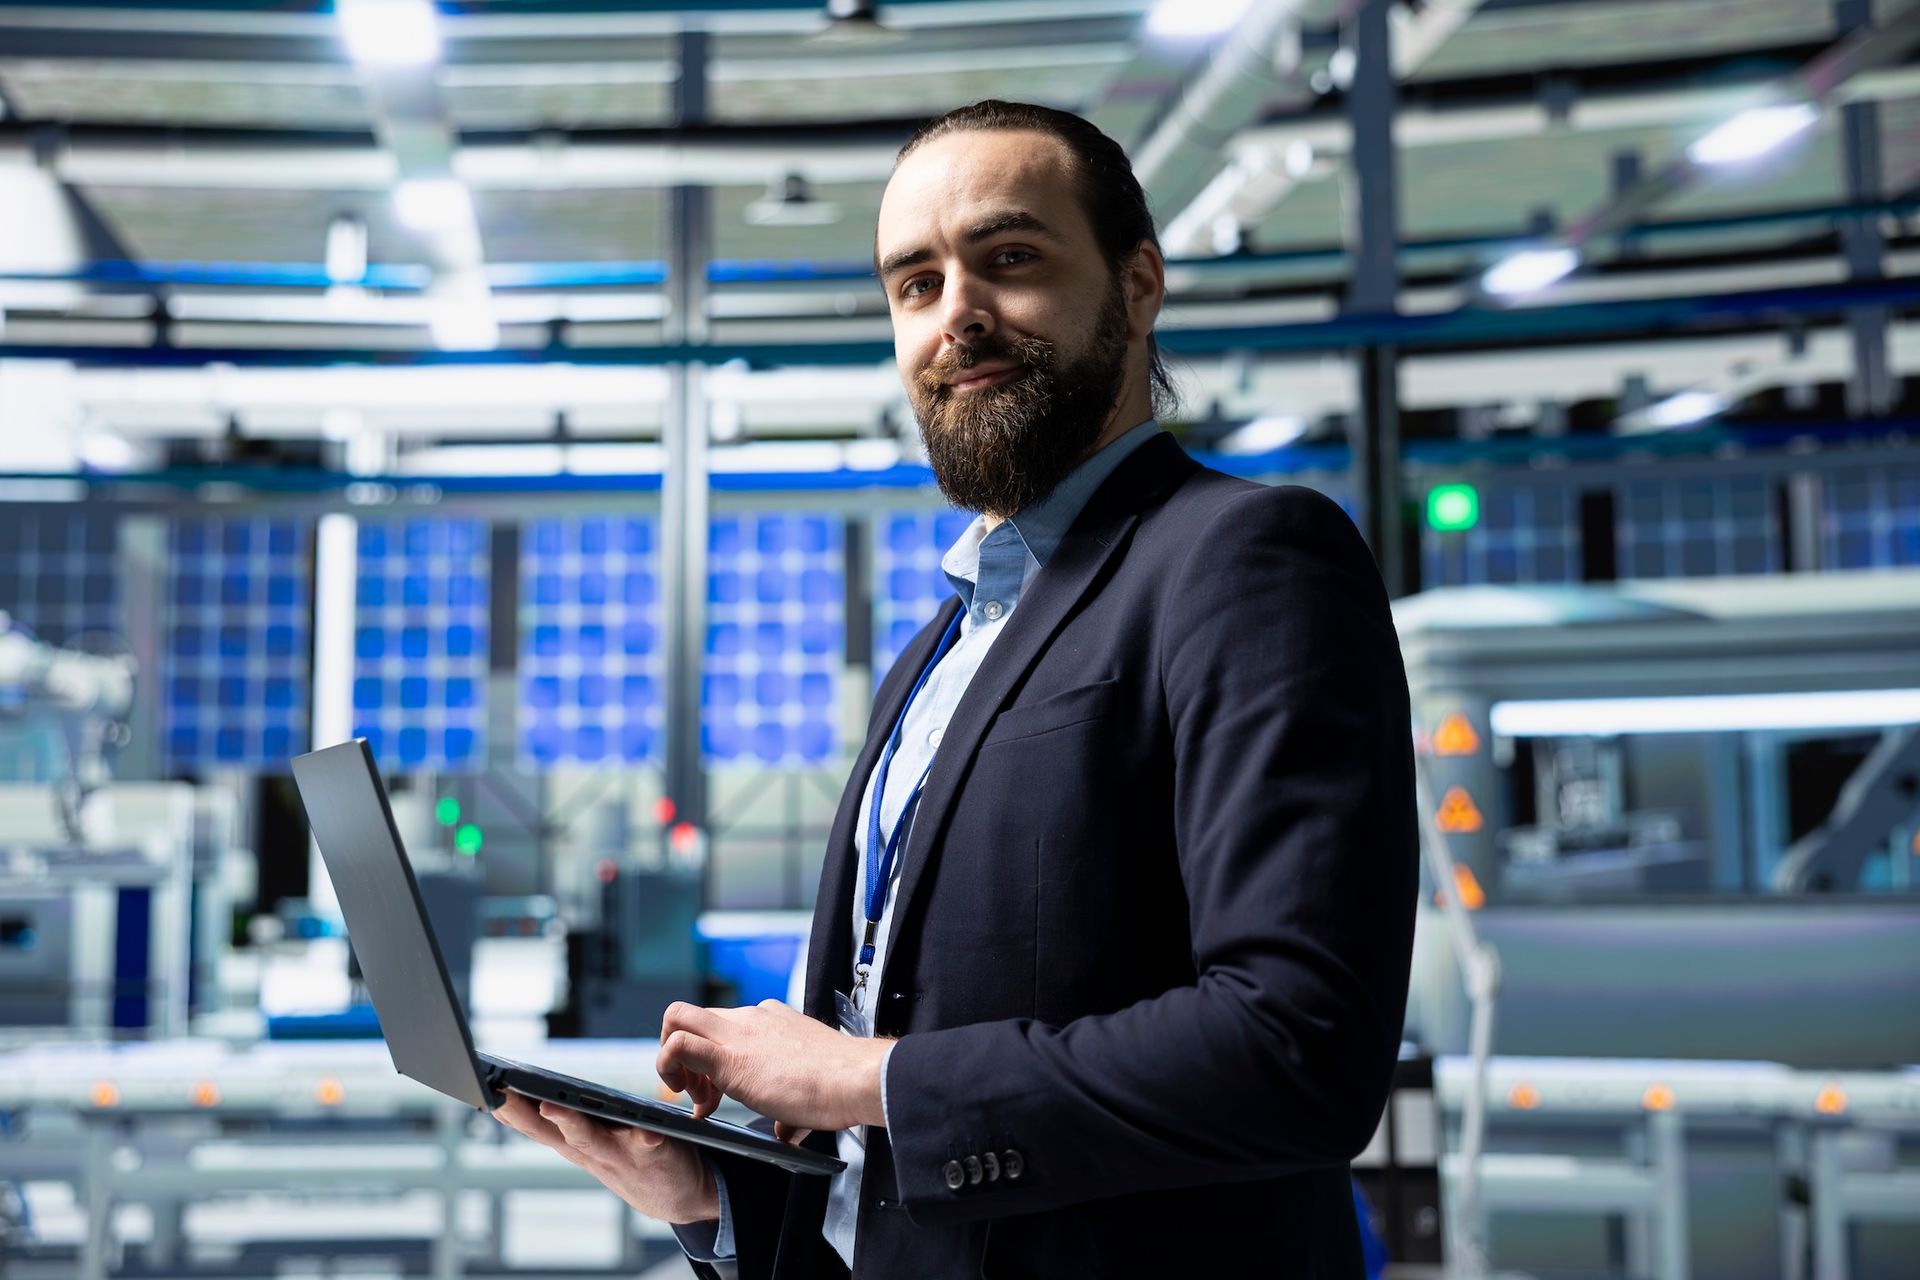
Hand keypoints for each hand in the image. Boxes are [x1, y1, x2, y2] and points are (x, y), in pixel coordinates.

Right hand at [492, 1091, 718, 1224]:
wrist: (679, 1195)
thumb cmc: (628, 1157)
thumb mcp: (589, 1143)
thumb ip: (563, 1123)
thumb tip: (523, 1095)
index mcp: (575, 1143)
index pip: (535, 1125)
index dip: (510, 1108)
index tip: (486, 1086)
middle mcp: (592, 1150)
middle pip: (554, 1132)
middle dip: (528, 1114)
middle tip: (505, 1094)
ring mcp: (622, 1155)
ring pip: (591, 1139)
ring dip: (572, 1124)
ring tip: (554, 1106)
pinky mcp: (657, 1155)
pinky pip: (650, 1144)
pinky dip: (647, 1137)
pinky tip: (648, 1130)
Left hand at [658, 999, 891, 1135]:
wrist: (855, 1079)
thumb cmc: (841, 1084)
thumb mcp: (806, 1087)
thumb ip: (790, 1107)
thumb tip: (786, 1128)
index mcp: (769, 1021)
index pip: (723, 1027)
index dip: (712, 1063)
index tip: (719, 1095)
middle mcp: (750, 1019)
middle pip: (693, 1016)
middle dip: (684, 1056)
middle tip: (700, 1094)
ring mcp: (738, 1033)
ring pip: (676, 1017)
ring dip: (672, 1060)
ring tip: (697, 1100)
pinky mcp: (730, 1056)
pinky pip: (679, 1045)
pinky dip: (670, 1068)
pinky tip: (695, 1102)